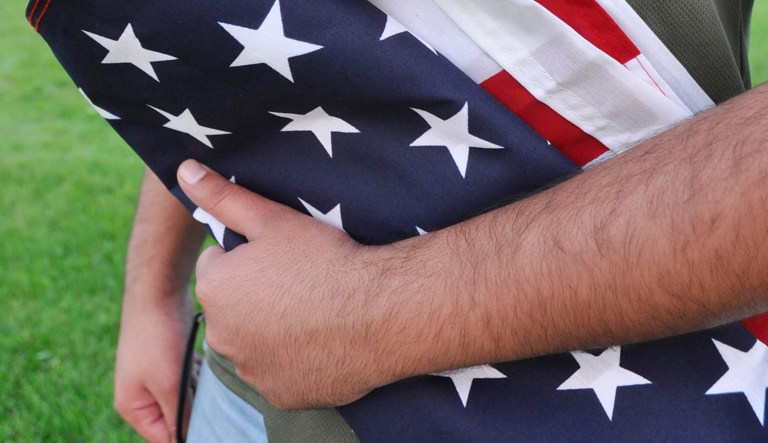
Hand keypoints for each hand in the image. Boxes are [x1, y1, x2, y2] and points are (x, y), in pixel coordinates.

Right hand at [114, 290, 198, 441]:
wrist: (158, 291)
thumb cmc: (158, 338)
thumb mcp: (170, 384)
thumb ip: (179, 416)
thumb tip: (188, 439)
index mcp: (133, 407)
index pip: (164, 438)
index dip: (190, 436)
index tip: (216, 429)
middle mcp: (140, 395)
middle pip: (177, 418)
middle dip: (197, 410)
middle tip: (212, 398)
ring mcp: (154, 376)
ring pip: (186, 396)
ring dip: (199, 389)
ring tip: (200, 370)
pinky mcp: (168, 359)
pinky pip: (188, 377)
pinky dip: (197, 372)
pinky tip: (199, 357)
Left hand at [177, 159, 407, 408]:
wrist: (377, 312)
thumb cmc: (324, 260)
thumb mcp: (271, 218)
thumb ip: (222, 197)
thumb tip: (183, 170)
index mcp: (214, 289)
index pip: (217, 267)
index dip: (247, 259)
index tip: (281, 259)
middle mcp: (221, 335)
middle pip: (232, 308)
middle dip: (253, 297)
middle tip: (299, 284)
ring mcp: (251, 370)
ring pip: (254, 343)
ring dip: (271, 331)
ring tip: (313, 313)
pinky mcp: (281, 394)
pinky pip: (280, 373)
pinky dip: (294, 361)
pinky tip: (322, 342)